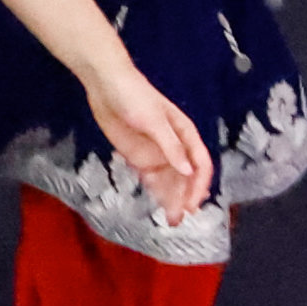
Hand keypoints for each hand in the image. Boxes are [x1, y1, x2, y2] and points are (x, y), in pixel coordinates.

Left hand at [88, 65, 213, 219]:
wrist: (105, 85)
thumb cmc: (134, 96)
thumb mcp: (154, 121)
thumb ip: (171, 147)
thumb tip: (188, 172)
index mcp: (185, 135)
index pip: (200, 164)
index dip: (199, 185)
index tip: (192, 204)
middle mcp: (175, 147)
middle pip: (187, 177)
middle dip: (186, 198)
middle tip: (180, 218)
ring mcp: (157, 153)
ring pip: (171, 182)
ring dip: (173, 200)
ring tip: (172, 220)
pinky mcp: (139, 157)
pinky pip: (153, 179)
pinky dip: (158, 193)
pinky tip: (160, 206)